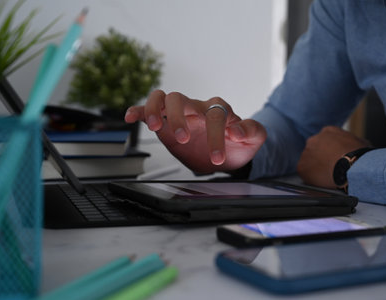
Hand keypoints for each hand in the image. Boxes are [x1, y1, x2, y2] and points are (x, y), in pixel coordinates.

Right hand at [125, 90, 266, 173]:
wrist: (229, 154)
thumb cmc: (239, 144)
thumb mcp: (254, 140)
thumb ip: (252, 131)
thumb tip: (237, 130)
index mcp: (220, 110)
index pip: (215, 115)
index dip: (216, 136)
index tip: (218, 158)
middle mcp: (198, 108)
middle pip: (182, 99)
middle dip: (179, 119)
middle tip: (184, 140)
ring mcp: (181, 114)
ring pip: (165, 98)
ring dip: (156, 110)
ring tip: (155, 126)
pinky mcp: (167, 122)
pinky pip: (150, 109)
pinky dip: (139, 110)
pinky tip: (131, 117)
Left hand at [297, 126, 369, 188]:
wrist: (352, 167)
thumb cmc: (359, 156)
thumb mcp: (360, 142)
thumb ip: (351, 142)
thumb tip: (356, 146)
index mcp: (328, 131)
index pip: (325, 140)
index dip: (329, 150)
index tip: (333, 157)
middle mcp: (314, 139)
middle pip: (314, 149)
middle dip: (320, 158)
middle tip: (329, 168)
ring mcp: (306, 153)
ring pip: (308, 161)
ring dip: (315, 168)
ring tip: (328, 176)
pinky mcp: (302, 167)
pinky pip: (305, 173)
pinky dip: (311, 178)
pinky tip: (321, 181)